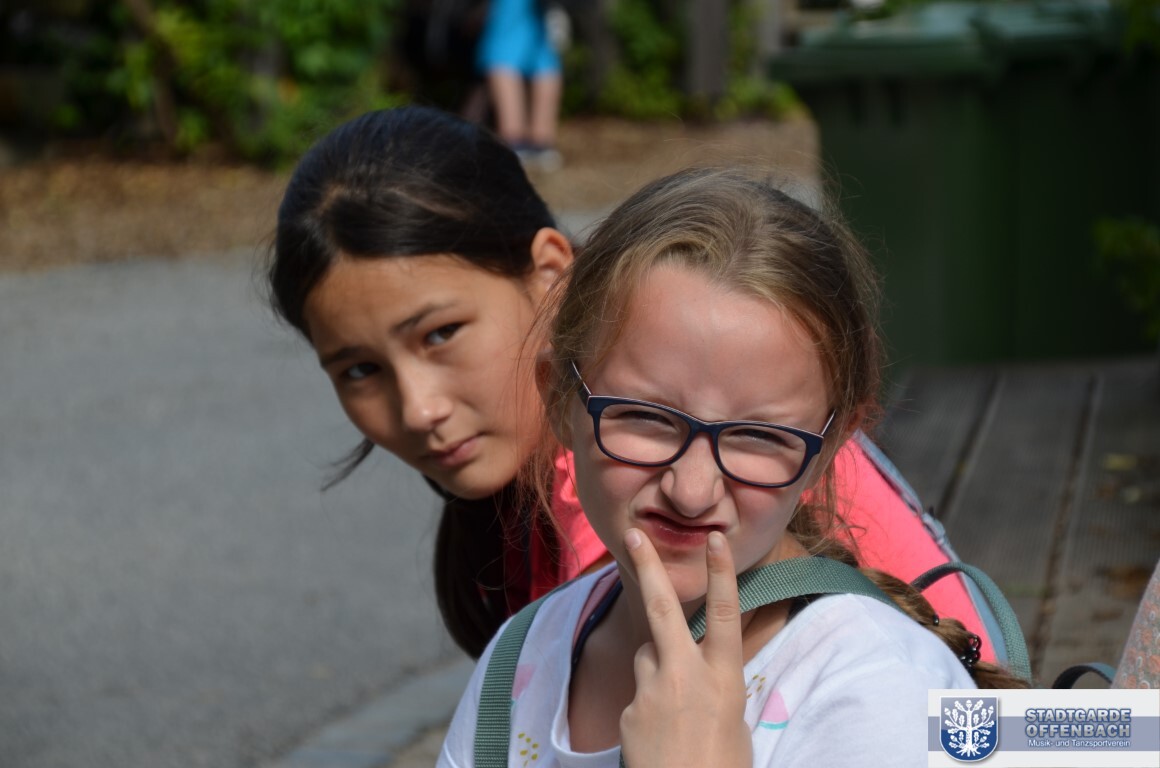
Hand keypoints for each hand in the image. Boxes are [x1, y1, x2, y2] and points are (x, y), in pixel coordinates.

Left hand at [619, 529, 751, 767]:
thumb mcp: (734, 721)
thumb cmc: (723, 767)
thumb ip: (712, 685)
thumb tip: (693, 670)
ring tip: (676, 710)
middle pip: (662, 608)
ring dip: (658, 666)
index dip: (721, 573)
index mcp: (722, 678)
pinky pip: (637, 695)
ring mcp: (650, 692)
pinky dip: (648, 706)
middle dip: (647, 566)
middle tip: (632, 534)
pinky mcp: (627, 712)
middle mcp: (684, 676)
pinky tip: (660, 738)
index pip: (723, 614)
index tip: (714, 538)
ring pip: (648, 656)